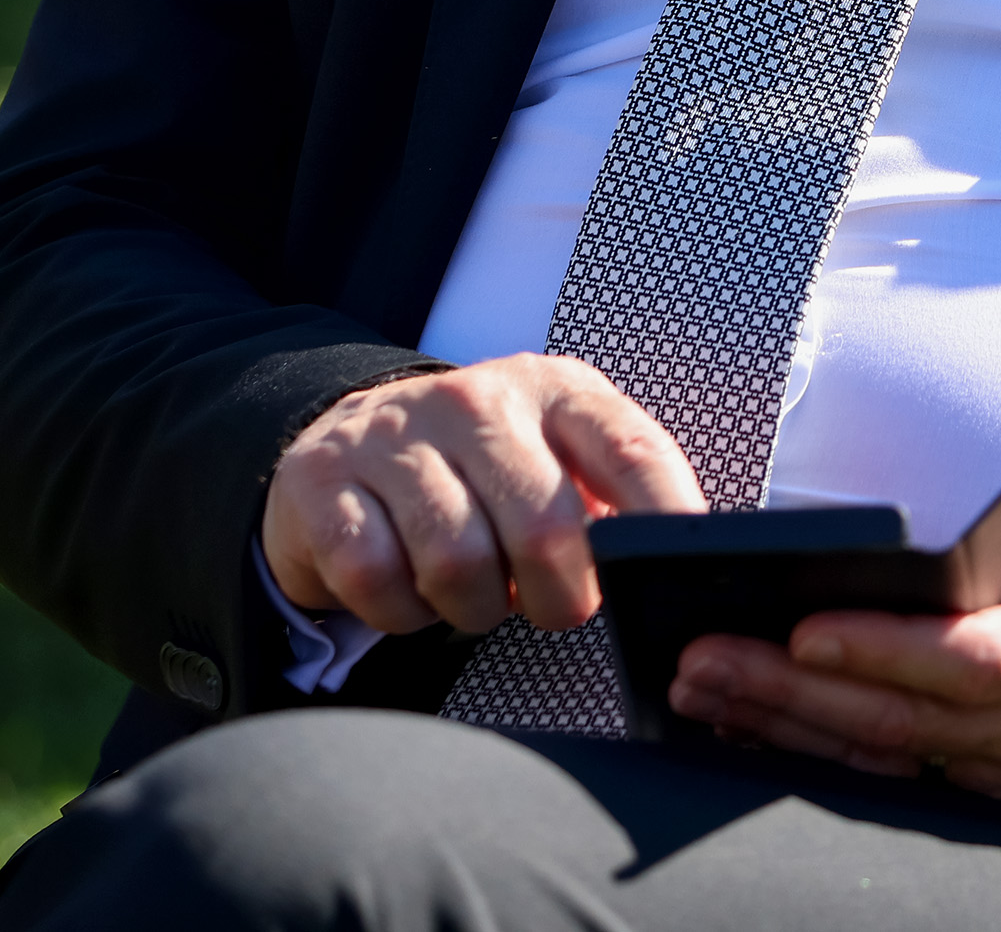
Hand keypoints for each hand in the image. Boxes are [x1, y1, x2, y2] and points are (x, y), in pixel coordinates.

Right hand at [262, 354, 704, 637]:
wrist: (346, 441)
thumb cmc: (478, 468)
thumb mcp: (554, 455)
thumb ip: (612, 498)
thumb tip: (674, 558)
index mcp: (553, 391)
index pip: (629, 448)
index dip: (665, 514)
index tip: (677, 567)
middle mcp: (477, 399)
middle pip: (545, 528)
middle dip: (559, 598)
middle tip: (552, 606)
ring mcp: (395, 434)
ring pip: (458, 563)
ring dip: (471, 608)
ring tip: (472, 590)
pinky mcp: (323, 479)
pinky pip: (377, 580)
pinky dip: (401, 611)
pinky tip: (408, 587)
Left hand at [668, 278, 1000, 824]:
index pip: (996, 661)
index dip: (899, 650)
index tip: (814, 625)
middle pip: (916, 720)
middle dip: (806, 690)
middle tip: (706, 650)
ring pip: (895, 758)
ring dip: (794, 725)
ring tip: (699, 680)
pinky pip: (899, 775)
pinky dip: (821, 751)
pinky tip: (749, 721)